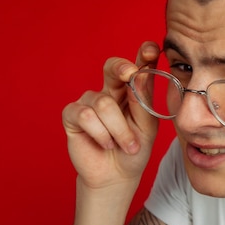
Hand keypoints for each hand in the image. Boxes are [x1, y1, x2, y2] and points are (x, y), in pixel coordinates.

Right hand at [62, 42, 160, 190]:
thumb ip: (143, 102)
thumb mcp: (147, 128)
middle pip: (112, 67)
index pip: (138, 67)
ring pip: (104, 103)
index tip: (151, 48)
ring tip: (126, 145)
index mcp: (132, 91)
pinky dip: (101, 133)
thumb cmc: (134, 150)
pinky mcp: (72, 115)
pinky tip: (106, 144)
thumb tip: (138, 76)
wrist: (117, 176)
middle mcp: (110, 91)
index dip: (144, 54)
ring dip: (119, 130)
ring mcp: (90, 101)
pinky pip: (86, 116)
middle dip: (122, 67)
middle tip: (130, 73)